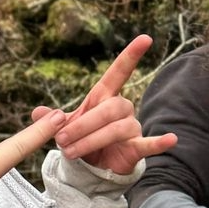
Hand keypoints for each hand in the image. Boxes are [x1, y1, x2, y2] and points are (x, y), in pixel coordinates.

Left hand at [51, 34, 177, 178]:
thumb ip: (50, 119)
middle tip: (61, 140)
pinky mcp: (136, 147)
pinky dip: (159, 143)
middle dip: (82, 125)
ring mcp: (131, 127)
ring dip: (91, 140)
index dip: (131, 55)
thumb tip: (37, 112)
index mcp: (104, 97)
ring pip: (117, 128)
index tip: (145, 38)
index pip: (119, 72)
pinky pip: (149, 143)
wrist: (91, 168)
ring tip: (71, 152)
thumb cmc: (80, 140)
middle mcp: (121, 108)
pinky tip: (171, 139)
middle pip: (109, 108)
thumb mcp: (62, 127)